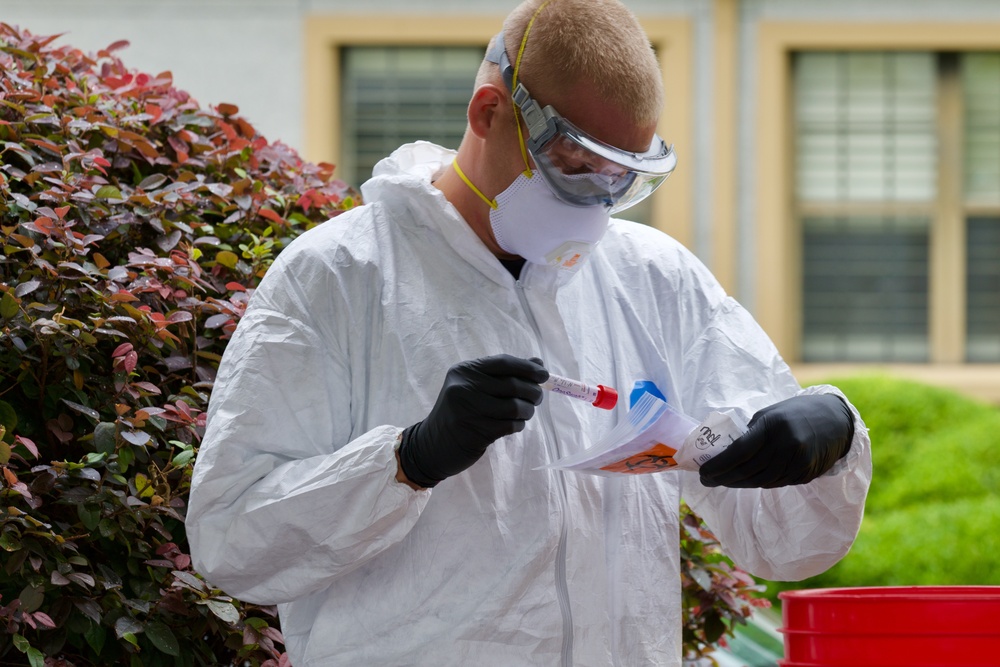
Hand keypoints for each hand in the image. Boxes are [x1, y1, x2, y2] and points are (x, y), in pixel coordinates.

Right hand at [398, 355, 547, 487]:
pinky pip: (511, 425)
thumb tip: (538, 362)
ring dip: (527, 411)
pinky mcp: (476, 432)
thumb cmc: (459, 412)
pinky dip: (518, 425)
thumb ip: (504, 374)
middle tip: (536, 398)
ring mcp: (469, 410)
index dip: (528, 368)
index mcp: (464, 371)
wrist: (433, 445)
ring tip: (525, 413)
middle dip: (532, 392)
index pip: (503, 363)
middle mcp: (464, 387)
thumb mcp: (475, 387)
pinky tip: (513, 425)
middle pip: (513, 385)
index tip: (544, 375)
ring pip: (515, 406)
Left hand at [698, 394, 853, 488]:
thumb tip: (722, 453)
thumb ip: (749, 433)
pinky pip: (777, 483)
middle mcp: (786, 444)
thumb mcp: (769, 415)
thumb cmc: (793, 414)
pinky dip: (759, 483)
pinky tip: (747, 481)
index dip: (719, 465)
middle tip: (707, 481)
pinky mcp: (806, 473)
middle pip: (748, 470)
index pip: (739, 451)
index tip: (703, 473)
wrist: (835, 419)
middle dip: (724, 478)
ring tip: (724, 481)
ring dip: (739, 484)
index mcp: (772, 425)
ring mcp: (798, 461)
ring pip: (761, 481)